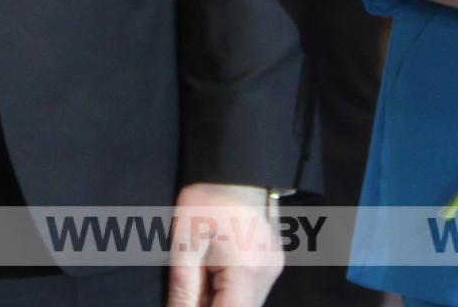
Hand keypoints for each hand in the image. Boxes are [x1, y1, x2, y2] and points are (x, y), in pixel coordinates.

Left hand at [167, 183, 279, 306]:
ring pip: (246, 303)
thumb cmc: (206, 198)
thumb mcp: (185, 243)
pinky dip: (231, 289)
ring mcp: (274, 267)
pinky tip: (215, 272)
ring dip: (222, 300)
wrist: (236, 165)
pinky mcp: (274, 260)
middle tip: (189, 292)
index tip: (186, 305)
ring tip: (201, 277)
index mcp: (246, 271)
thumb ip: (183, 288)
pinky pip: (251, 289)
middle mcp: (267, 275)